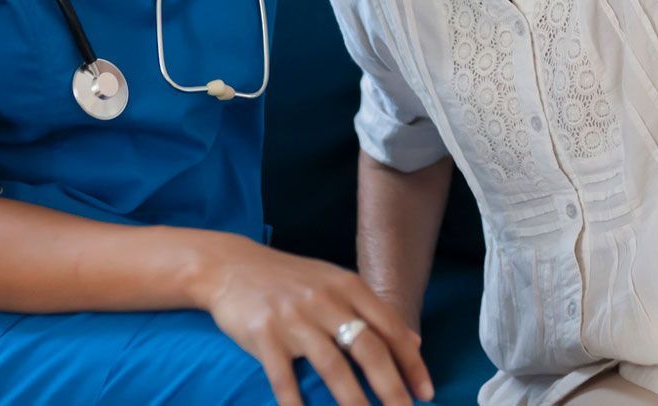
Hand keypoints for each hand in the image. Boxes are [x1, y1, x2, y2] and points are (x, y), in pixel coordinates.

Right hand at [194, 235, 434, 405]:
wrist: (232, 266)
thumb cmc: (289, 279)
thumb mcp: (335, 283)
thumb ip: (371, 311)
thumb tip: (412, 341)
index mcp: (347, 286)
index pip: (390, 328)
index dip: (411, 363)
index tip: (426, 393)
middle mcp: (325, 300)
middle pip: (368, 349)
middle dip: (391, 388)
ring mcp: (294, 318)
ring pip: (332, 367)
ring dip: (353, 402)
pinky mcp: (264, 335)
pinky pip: (285, 378)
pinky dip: (296, 404)